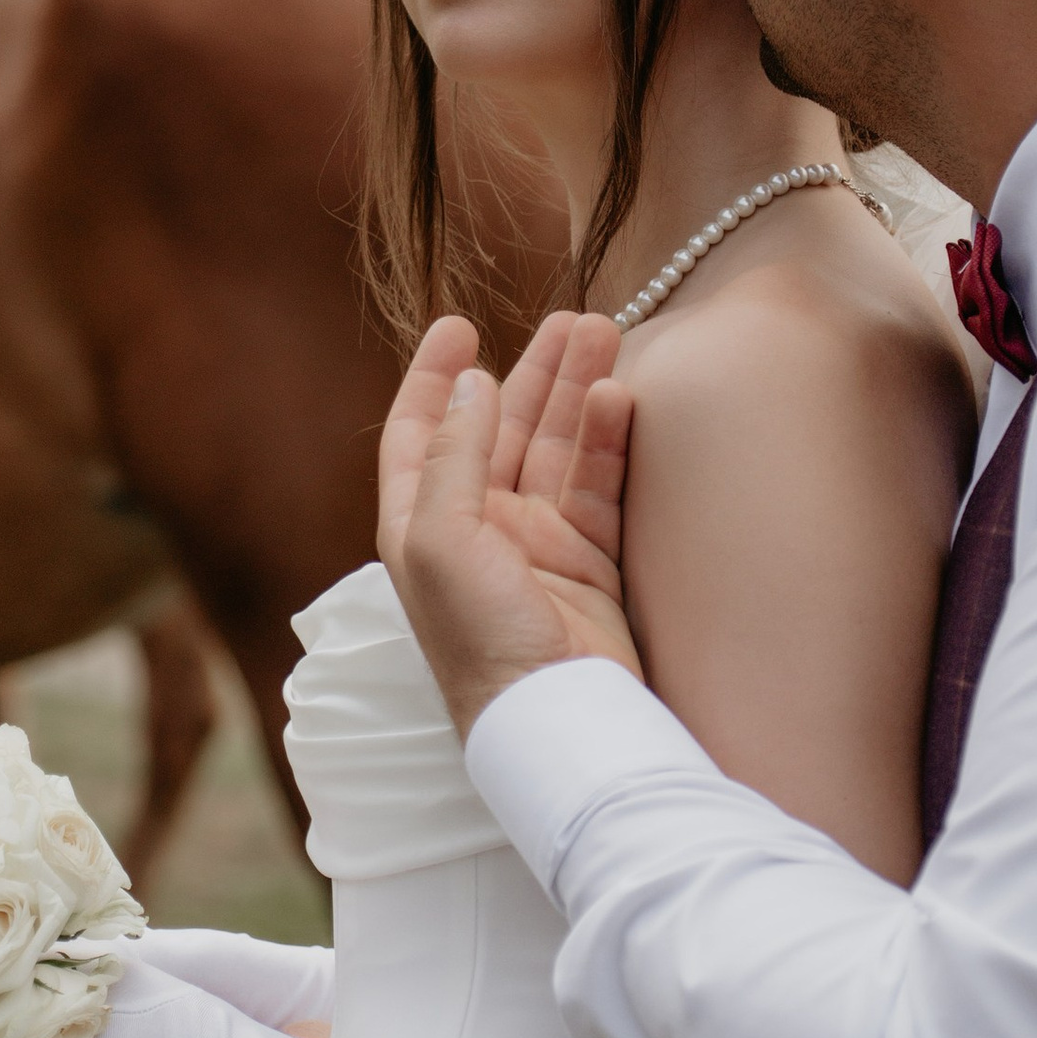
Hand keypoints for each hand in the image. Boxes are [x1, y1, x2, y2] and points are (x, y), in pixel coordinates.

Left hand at [381, 314, 642, 734]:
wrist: (555, 718)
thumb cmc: (479, 640)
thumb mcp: (441, 539)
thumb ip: (454, 455)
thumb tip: (469, 382)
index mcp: (420, 525)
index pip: (418, 432)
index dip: (433, 376)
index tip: (460, 324)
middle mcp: (475, 529)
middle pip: (501, 429)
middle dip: (533, 371)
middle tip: (572, 319)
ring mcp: (535, 545)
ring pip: (556, 448)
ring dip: (577, 392)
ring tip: (605, 335)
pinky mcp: (588, 561)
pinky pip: (597, 485)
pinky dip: (607, 442)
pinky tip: (617, 400)